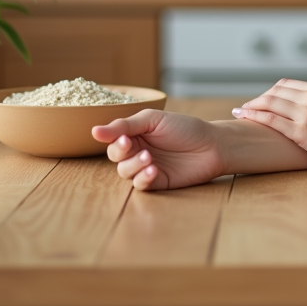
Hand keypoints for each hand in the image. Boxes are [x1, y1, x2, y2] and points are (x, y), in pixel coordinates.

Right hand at [92, 109, 227, 190]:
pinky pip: (140, 185)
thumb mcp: (153, 120)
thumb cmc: (185, 128)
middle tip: (133, 146)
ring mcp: (146, 167)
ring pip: (125, 173)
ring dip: (133, 166)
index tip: (125, 138)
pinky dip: (143, 178)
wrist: (212, 145)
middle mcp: (138, 151)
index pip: (113, 140)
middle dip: (121, 153)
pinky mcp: (157, 182)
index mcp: (136, 134)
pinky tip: (154, 170)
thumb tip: (93, 131)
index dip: (115, 141)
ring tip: (149, 158)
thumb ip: (124, 125)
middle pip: (115, 158)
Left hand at [234, 79, 306, 177]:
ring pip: (269, 103)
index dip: (269, 93)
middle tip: (246, 107)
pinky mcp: (302, 131)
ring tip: (240, 112)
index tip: (260, 101)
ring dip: (251, 106)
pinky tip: (245, 117)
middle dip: (258, 99)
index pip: (286, 85)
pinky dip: (255, 116)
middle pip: (274, 91)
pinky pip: (271, 120)